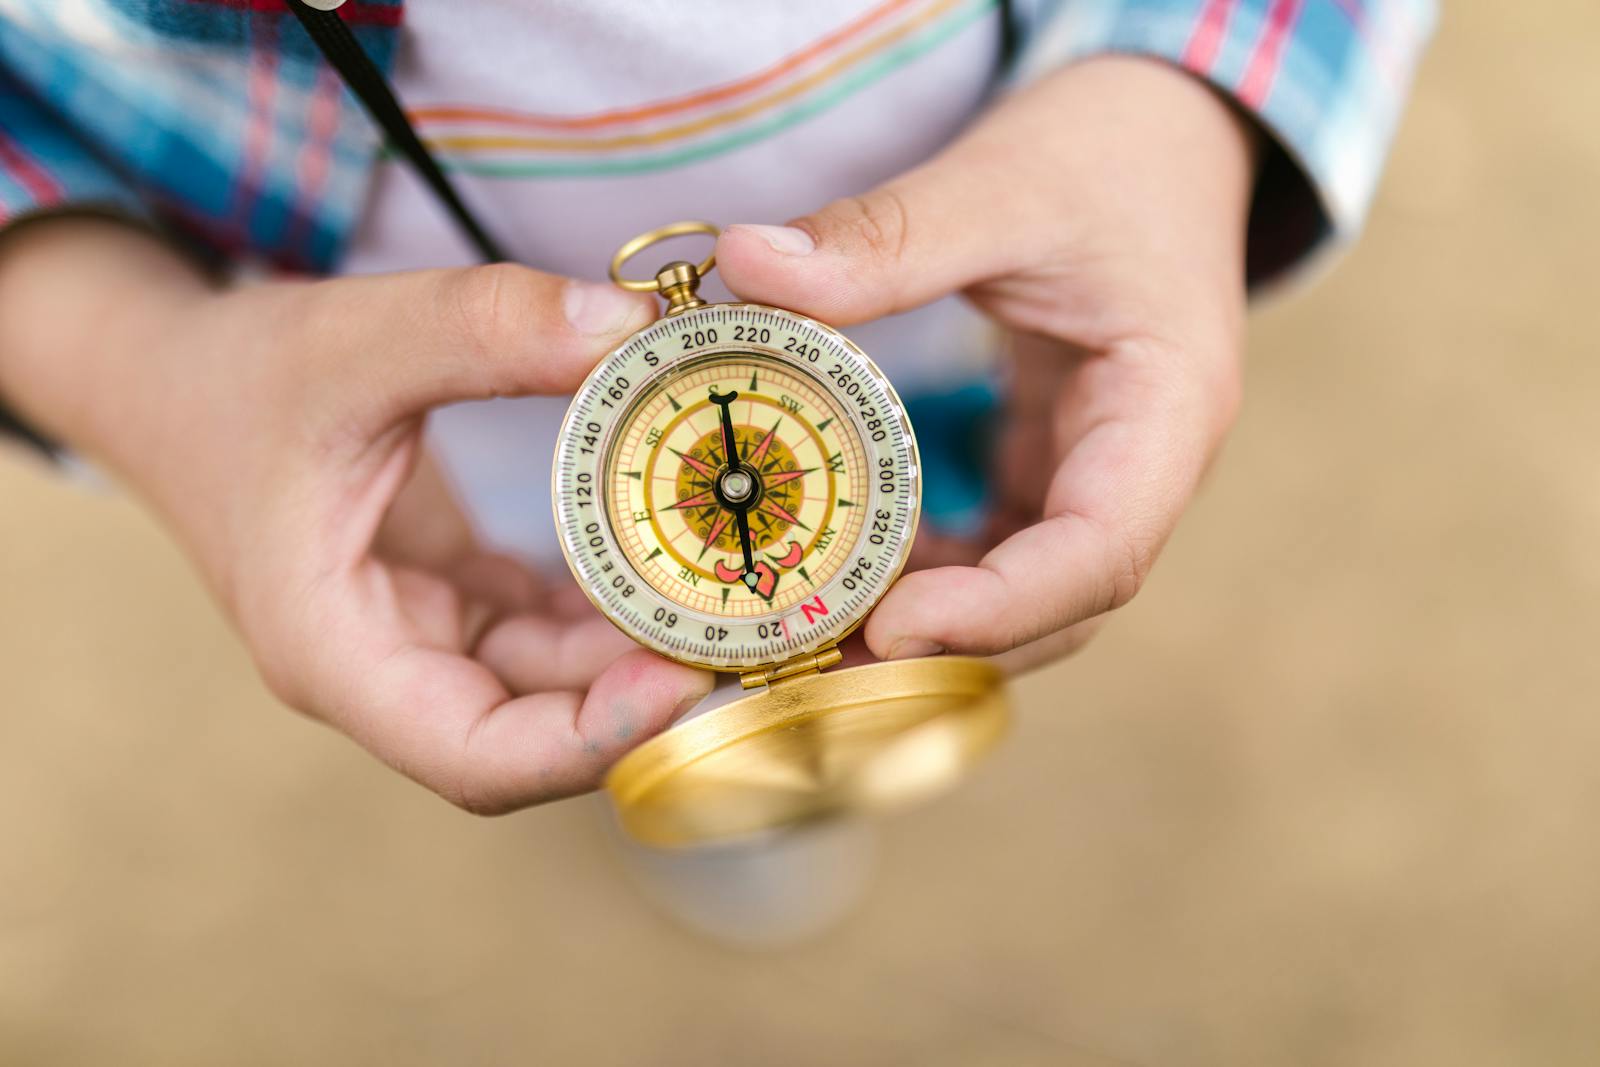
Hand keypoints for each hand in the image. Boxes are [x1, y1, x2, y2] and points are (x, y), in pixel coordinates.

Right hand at [0, 220, 712, 811]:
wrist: (171, 382)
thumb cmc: (235, 374)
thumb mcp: (352, 338)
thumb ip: (482, 326)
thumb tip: (627, 328)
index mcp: (335, 651)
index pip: (475, 756)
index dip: (587, 740)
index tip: (683, 678)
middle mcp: (384, 670)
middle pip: (533, 736)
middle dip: (642, 698)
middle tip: (752, 635)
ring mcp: (419, 642)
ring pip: (551, 686)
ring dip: (640, 651)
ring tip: (740, 594)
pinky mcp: (448, 607)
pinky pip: (546, 634)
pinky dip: (611, 609)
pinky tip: (679, 561)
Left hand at [716, 57, 1256, 671]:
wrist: (1163, 135)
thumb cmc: (1112, 153)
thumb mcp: (1003, 181)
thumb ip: (886, 235)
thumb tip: (748, 265)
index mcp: (1167, 413)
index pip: (1100, 554)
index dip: (998, 609)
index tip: (887, 626)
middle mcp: (1141, 472)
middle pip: (1056, 608)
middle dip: (944, 650)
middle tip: (814, 666)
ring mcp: (1094, 479)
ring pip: (1020, 597)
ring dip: (924, 633)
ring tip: (806, 644)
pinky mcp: (1048, 470)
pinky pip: (989, 553)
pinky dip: (920, 580)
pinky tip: (839, 578)